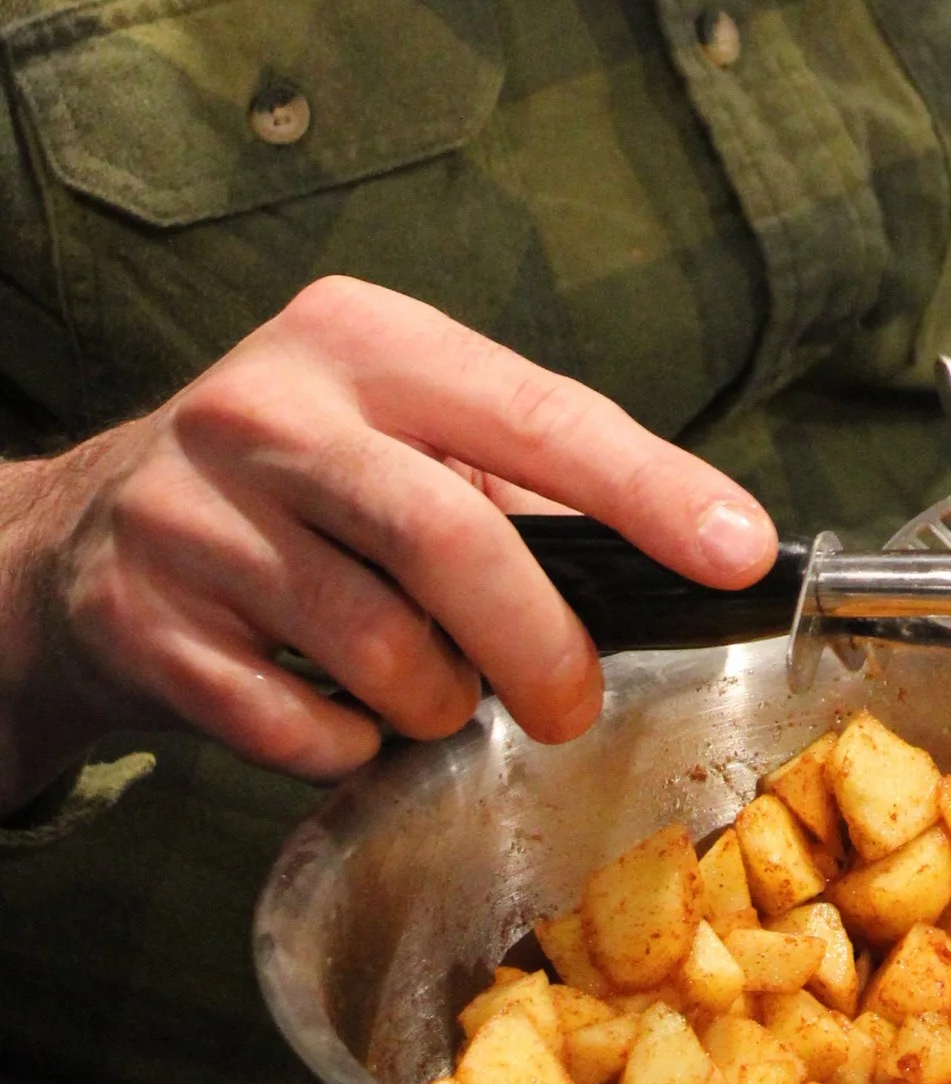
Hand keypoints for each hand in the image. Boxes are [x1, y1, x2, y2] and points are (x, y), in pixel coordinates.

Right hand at [0, 275, 777, 801]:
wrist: (79, 536)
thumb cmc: (296, 482)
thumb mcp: (399, 434)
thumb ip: (519, 479)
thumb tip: (674, 550)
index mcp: (362, 338)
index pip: (536, 413)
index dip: (649, 488)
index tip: (739, 548)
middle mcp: (269, 409)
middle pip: (453, 540)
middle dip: (542, 644)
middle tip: (573, 704)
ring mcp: (191, 513)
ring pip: (376, 646)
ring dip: (436, 702)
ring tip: (434, 694)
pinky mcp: (140, 617)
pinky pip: (290, 722)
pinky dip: (345, 745)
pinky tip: (341, 718)